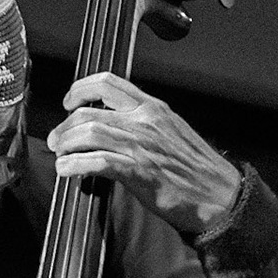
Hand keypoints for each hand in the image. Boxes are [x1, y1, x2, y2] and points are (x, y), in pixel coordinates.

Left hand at [46, 72, 241, 235]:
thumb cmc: (198, 169)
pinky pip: (96, 161)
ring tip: (60, 155)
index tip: (69, 102)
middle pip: (89, 110)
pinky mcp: (138, 172)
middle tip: (58, 139)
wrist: (220, 195)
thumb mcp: (172, 130)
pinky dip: (75, 164)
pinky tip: (68, 170)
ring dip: (66, 144)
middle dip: (64, 125)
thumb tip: (116, 124)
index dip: (79, 89)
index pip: (108, 83)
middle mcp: (144, 121)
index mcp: (153, 108)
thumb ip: (145, 123)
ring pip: (88, 132)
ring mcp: (141, 146)